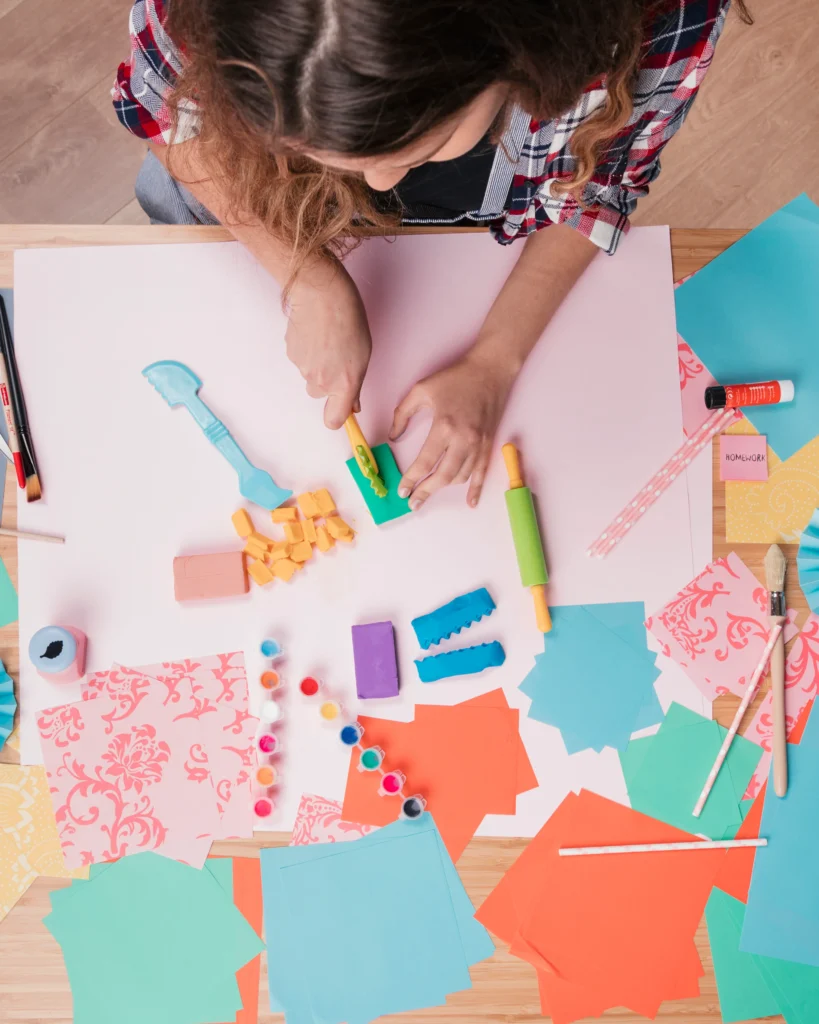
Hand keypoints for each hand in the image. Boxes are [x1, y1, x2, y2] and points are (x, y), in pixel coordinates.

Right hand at [285, 264, 371, 428]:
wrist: (321, 293)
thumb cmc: (348, 318)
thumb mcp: (363, 353)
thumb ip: (356, 383)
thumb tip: (353, 402)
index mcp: (344, 383)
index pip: (334, 420)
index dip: (336, 416)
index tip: (342, 410)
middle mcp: (321, 381)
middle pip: (320, 394)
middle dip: (328, 382)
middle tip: (338, 357)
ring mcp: (303, 368)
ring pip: (310, 376)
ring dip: (318, 364)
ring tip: (327, 340)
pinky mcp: (291, 354)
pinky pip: (300, 360)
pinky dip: (307, 351)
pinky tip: (315, 333)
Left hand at [390, 350, 515, 509]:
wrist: (490, 370)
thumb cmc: (455, 378)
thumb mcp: (421, 390)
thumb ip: (402, 414)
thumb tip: (393, 437)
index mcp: (444, 426)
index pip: (424, 462)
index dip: (411, 479)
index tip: (402, 490)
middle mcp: (463, 439)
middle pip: (442, 476)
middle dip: (425, 492)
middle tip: (413, 503)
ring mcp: (478, 444)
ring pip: (460, 477)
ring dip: (444, 488)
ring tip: (429, 493)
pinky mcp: (488, 444)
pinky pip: (482, 472)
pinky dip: (476, 489)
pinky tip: (471, 503)